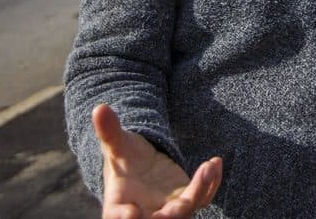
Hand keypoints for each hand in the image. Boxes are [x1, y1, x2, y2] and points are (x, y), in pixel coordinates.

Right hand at [93, 103, 221, 218]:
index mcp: (118, 209)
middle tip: (183, 203)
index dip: (124, 217)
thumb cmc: (124, 160)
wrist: (142, 167)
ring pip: (187, 209)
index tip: (133, 212)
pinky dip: (211, 183)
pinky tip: (215, 162)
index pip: (119, 218)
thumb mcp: (117, 146)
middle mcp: (145, 215)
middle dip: (171, 216)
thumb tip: (99, 107)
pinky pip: (203, 196)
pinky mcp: (188, 200)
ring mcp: (169, 210)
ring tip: (207, 167)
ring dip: (199, 191)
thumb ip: (109, 132)